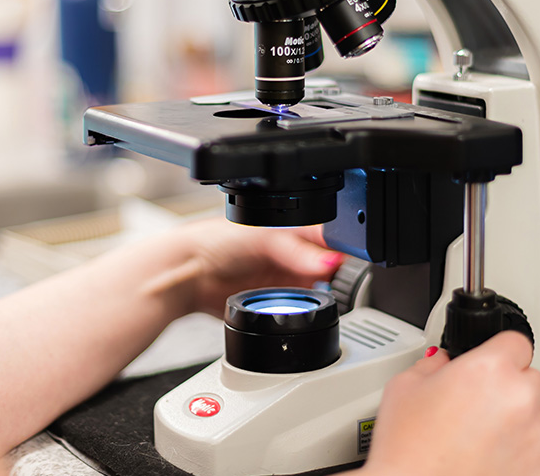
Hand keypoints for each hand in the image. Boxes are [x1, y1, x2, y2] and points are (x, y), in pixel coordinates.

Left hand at [133, 217, 343, 316]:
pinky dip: (306, 311)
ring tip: (316, 293)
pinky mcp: (279, 302)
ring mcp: (287, 278)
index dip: (347, 248)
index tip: (352, 261)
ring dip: (324, 294)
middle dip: (338, 274)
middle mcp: (295, 252)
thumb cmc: (215, 240)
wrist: (187, 275)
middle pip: (333, 265)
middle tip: (332, 279)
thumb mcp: (264, 238)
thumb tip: (332, 260)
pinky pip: (302, 310)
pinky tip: (302, 309)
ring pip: (321, 290)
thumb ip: (298, 250)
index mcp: (296, 226)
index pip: (334, 236)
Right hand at [363, 331, 539, 475]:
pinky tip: (494, 461)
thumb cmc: (408, 451)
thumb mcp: (403, 387)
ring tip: (486, 438)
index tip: (492, 363)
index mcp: (489, 370)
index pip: (516, 342)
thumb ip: (431, 365)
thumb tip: (441, 363)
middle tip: (479, 407)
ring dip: (523, 423)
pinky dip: (526, 458)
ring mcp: (537, 439)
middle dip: (509, 389)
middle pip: (532, 380)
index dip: (499, 352)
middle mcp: (520, 400)